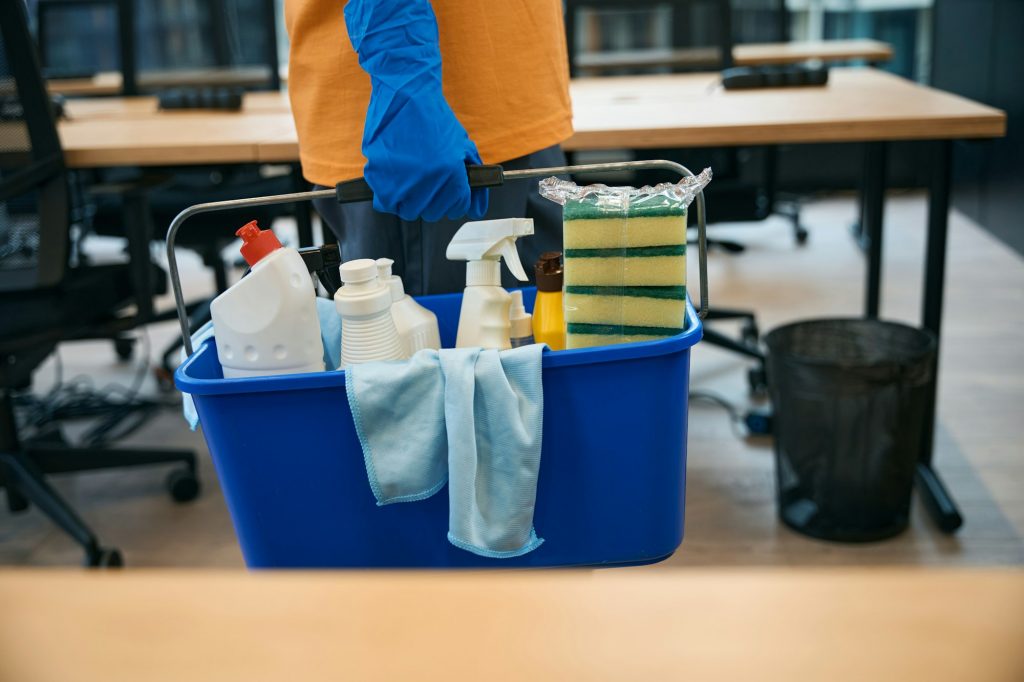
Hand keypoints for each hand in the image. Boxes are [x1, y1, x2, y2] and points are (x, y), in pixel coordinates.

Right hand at [346, 0, 488, 221]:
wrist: (405, 92)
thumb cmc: (433, 117)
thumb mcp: (462, 145)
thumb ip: (472, 176)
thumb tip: (477, 207)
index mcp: (450, 173)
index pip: (456, 208)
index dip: (454, 203)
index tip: (449, 197)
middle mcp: (426, 180)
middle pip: (431, 212)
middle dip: (431, 202)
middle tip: (427, 186)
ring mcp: (400, 179)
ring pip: (406, 210)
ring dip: (408, 200)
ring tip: (409, 182)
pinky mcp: (378, 174)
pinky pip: (384, 200)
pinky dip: (387, 193)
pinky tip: (393, 177)